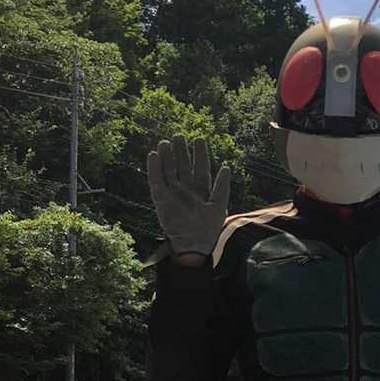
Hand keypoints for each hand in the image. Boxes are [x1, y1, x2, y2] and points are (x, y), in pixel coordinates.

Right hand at [147, 136, 230, 256]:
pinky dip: (154, 168)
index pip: (200, 166)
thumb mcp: (219, 205)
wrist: (193, 244)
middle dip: (181, 151)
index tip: (199, 139)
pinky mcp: (160, 198)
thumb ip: (222, 186)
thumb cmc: (209, 229)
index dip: (200, 153)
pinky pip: (156, 180)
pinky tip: (153, 155)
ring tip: (165, 142)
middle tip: (179, 136)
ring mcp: (173, 192)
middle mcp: (186, 188)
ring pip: (169, 169)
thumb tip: (226, 167)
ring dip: (167, 156)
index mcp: (201, 189)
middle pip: (182, 165)